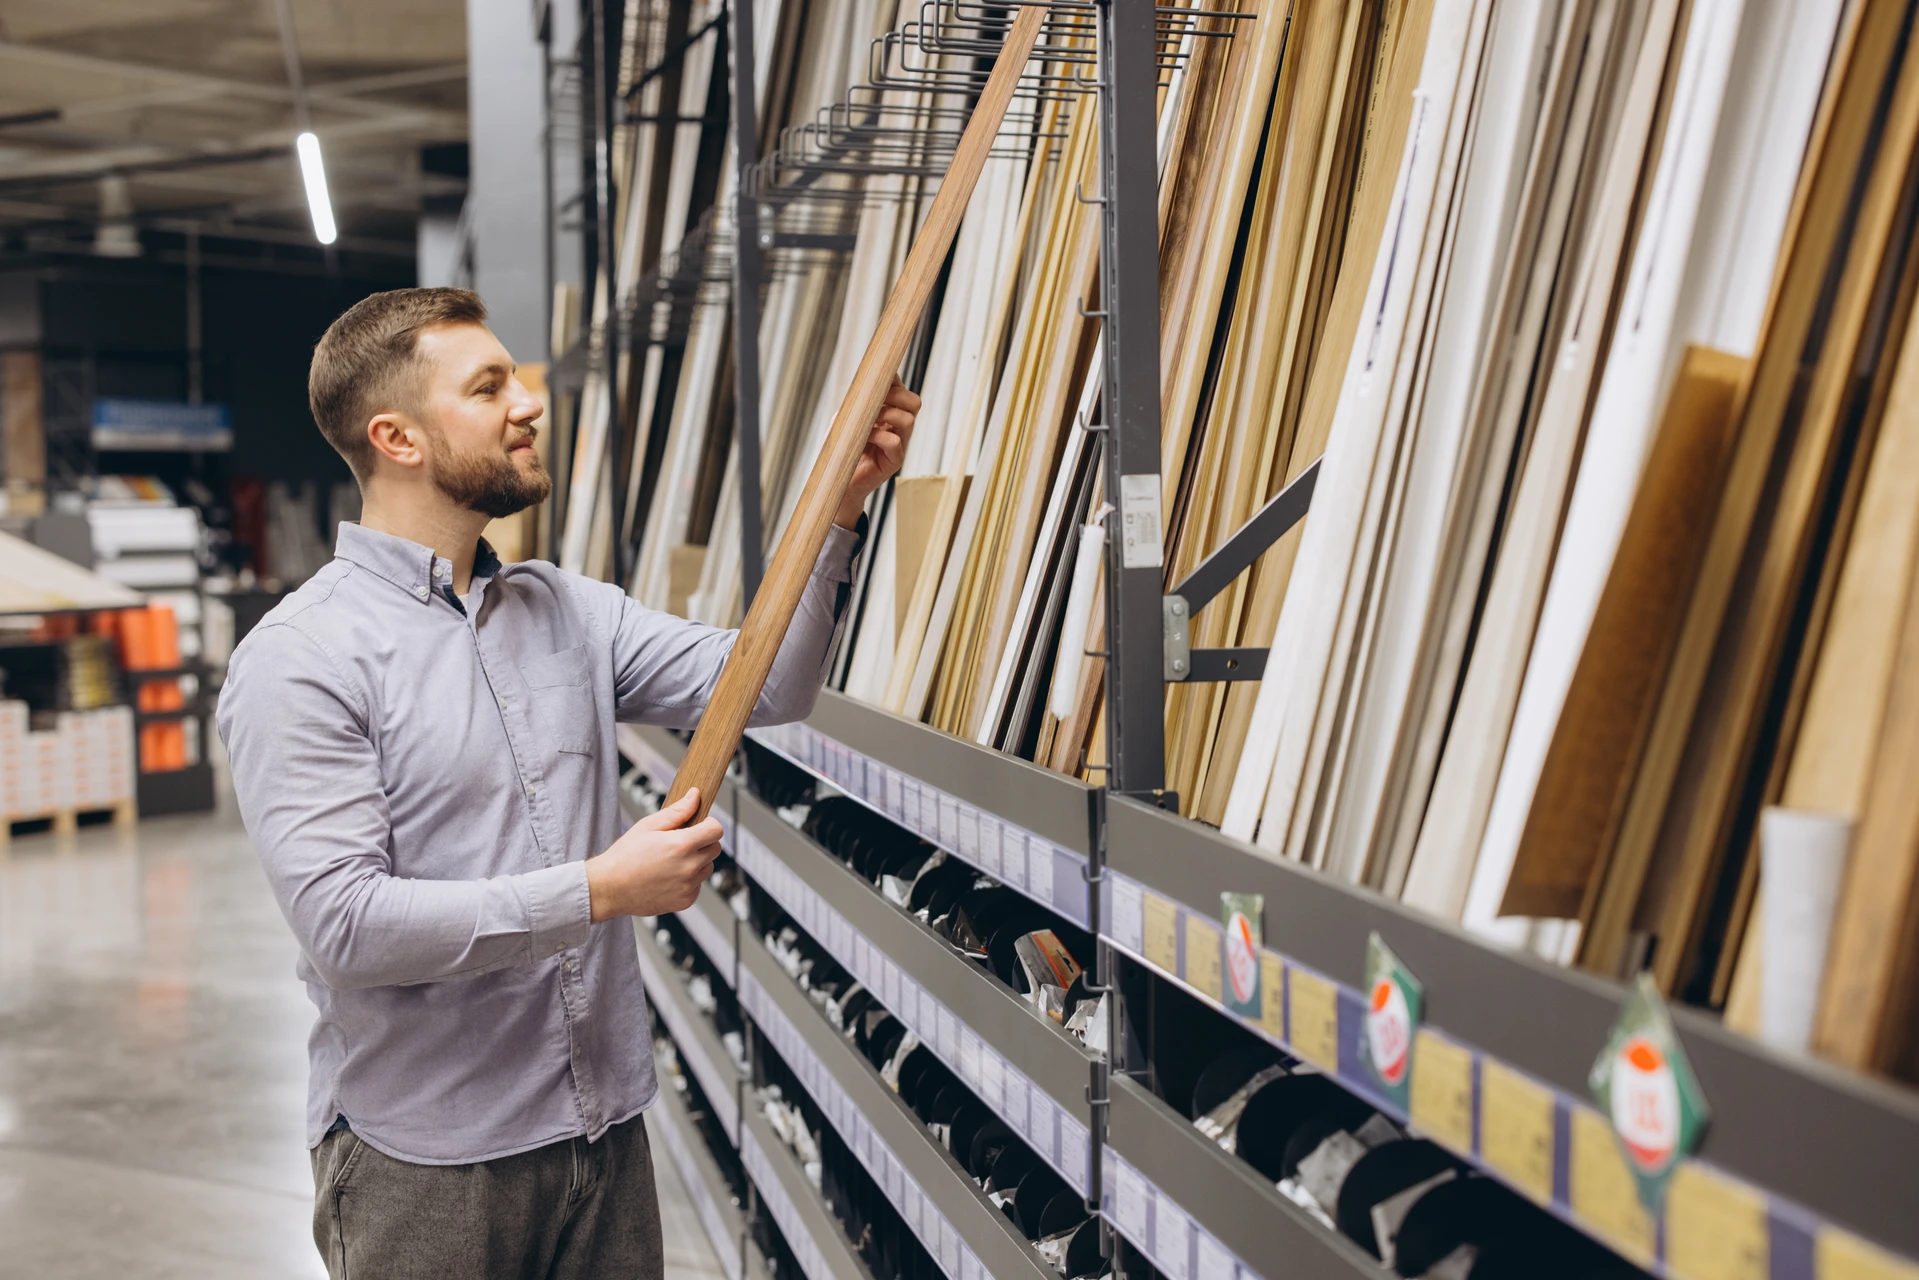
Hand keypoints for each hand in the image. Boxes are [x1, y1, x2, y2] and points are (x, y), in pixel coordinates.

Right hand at [585, 789, 723, 920]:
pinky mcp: (685, 901)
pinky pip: (697, 886)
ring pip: (707, 868)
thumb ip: (677, 811)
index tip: (699, 825)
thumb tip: (695, 796)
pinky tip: (668, 877)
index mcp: (682, 845)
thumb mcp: (648, 826)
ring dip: (697, 862)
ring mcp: (688, 886)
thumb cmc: (625, 855)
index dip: (709, 825)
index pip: (716, 830)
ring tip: (671, 861)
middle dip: (703, 842)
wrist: (609, 888)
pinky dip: (689, 881)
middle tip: (680, 843)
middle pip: (715, 849)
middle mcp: (689, 867)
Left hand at [835, 375, 919, 528]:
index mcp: (888, 414)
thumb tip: (866, 384)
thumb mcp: (845, 418)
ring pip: (909, 419)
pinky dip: (880, 435)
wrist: (836, 478)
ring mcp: (899, 444)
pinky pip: (896, 441)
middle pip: (914, 402)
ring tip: (869, 420)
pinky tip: (865, 438)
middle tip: (876, 401)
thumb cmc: (840, 447)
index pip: (900, 390)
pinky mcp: (894, 461)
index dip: (893, 381)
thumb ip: (857, 402)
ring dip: (887, 413)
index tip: (877, 378)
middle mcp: (898, 427)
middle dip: (896, 395)